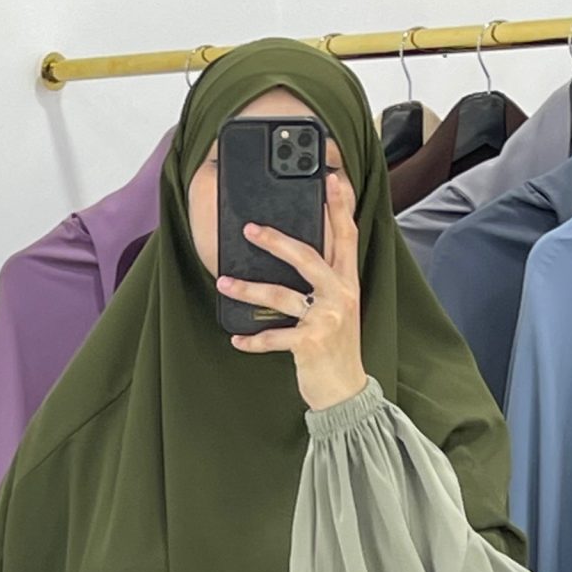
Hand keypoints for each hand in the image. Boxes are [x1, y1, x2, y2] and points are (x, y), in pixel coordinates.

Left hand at [216, 169, 366, 412]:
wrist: (346, 392)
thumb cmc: (337, 349)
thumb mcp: (339, 309)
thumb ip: (327, 282)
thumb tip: (299, 255)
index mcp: (348, 283)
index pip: (346, 235)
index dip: (340, 206)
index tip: (333, 179)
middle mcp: (340, 295)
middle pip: (307, 256)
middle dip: (276, 240)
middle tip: (249, 229)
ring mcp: (325, 318)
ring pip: (280, 294)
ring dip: (247, 289)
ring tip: (223, 283)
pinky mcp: (310, 343)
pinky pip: (273, 336)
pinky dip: (253, 340)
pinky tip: (236, 339)